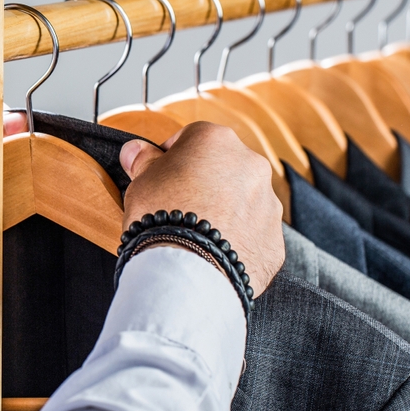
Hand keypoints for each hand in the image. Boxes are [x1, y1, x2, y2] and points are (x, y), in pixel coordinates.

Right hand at [119, 122, 284, 296]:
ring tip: (198, 237)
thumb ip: (144, 162)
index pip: (191, 140)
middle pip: (224, 170)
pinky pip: (253, 237)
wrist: (188, 270)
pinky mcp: (274, 240)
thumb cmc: (162, 218)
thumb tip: (136, 150)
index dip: (173, 160)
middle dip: (205, 185)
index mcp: (217, 140)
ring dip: (225, 214)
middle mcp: (251, 165)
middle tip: (180, 209)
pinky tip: (215, 255)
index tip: (161, 179)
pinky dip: (237, 243)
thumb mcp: (141, 181)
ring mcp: (268, 204)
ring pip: (243, 203)